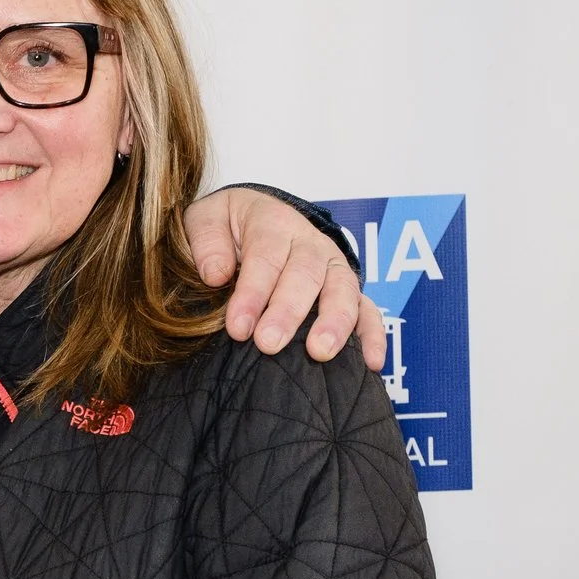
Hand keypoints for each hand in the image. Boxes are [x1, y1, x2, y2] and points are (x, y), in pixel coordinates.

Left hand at [185, 187, 385, 369]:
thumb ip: (207, 241)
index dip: (252, 293)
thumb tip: (216, 275)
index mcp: (273, 223)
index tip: (237, 327)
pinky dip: (373, 335)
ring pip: (342, 290)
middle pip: (305, 275)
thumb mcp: (205, 218)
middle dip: (288, 311)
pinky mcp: (346, 290)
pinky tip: (371, 363)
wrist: (253, 215)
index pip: (265, 258)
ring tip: (320, 352)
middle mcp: (310, 243)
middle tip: (268, 343)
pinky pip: (368, 309)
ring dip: (334, 322)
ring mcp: (333, 267)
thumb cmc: (226, 225)